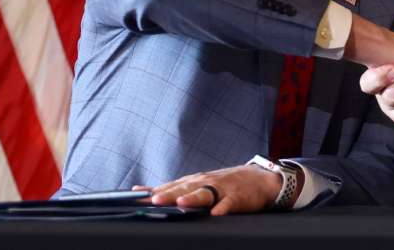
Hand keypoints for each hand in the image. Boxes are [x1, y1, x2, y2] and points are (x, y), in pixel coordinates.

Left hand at [139, 164, 286, 215]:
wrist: (258, 179)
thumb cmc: (222, 184)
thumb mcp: (196, 183)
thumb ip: (171, 188)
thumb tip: (138, 190)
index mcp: (192, 181)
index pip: (169, 186)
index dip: (152, 193)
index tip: (135, 199)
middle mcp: (204, 183)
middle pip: (184, 189)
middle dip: (168, 194)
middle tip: (153, 200)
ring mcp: (221, 189)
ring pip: (205, 194)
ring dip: (193, 198)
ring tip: (181, 203)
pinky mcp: (237, 197)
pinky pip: (229, 203)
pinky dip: (223, 208)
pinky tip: (216, 214)